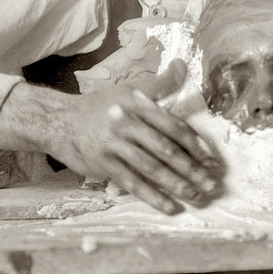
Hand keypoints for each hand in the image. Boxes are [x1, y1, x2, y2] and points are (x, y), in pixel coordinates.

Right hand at [0, 59, 222, 214]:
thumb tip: (182, 66)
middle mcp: (128, 124)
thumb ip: (160, 83)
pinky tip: (171, 207)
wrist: (60, 121)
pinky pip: (133, 184)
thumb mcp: (129, 89)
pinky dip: (153, 197)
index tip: (211, 159)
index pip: (173, 126)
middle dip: (192, 169)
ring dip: (178, 185)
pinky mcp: (104, 165)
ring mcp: (115, 146)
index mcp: (138, 105)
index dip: (195, 144)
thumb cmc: (101, 106)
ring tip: (197, 196)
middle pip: (166, 150)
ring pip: (152, 169)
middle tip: (212, 183)